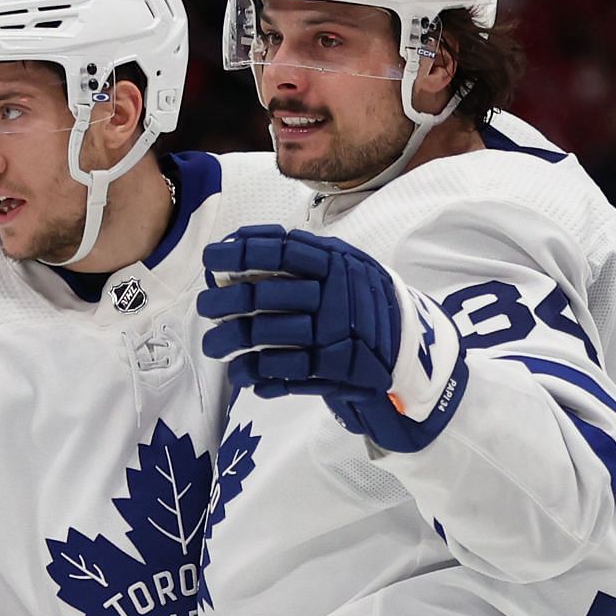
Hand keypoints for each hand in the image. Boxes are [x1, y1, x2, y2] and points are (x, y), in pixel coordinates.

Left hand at [198, 226, 465, 451]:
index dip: (241, 252)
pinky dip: (255, 373)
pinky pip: (282, 372)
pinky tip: (242, 371)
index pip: (281, 250)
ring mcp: (334, 335)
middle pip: (263, 294)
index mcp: (337, 264)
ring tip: (214, 345)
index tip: (211, 259)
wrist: (411, 351)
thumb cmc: (362, 301)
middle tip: (204, 308)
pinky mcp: (333, 372)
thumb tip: (238, 242)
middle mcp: (335, 296)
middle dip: (223, 302)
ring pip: (265, 335)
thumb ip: (300, 254)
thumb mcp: (344, 266)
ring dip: (230, 340)